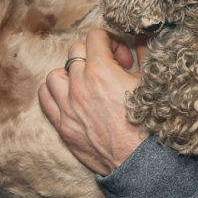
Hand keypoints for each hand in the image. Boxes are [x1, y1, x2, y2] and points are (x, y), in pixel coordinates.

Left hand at [39, 29, 148, 174]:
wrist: (139, 161)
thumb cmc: (148, 122)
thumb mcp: (151, 82)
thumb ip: (146, 53)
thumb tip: (142, 37)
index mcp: (101, 71)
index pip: (95, 36)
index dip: (112, 42)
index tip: (122, 57)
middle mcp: (79, 85)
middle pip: (76, 52)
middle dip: (94, 55)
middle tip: (110, 70)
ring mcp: (67, 106)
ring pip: (56, 74)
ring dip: (71, 74)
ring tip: (87, 83)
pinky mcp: (62, 125)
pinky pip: (45, 98)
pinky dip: (54, 93)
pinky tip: (70, 97)